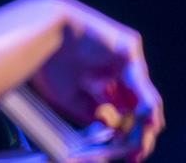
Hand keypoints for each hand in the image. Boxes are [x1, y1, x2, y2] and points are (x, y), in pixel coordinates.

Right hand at [33, 0, 162, 160]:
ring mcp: (121, 59)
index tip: (128, 156)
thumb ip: (94, 114)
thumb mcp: (71, 100)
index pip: (119, 112)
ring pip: (143, 96)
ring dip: (144, 122)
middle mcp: (111, 70)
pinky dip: (147, 103)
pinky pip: (142, 80)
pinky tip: (148, 122)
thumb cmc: (46, 64)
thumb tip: (116, 129)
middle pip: (135, 106)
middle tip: (136, 153)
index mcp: (95, 81)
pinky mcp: (128, 47)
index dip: (125, 135)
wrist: (38, 34)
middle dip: (137, 132)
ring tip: (140, 141)